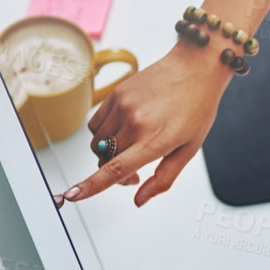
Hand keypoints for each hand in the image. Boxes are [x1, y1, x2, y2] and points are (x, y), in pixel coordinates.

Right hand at [60, 44, 230, 206]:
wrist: (195, 68)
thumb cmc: (197, 109)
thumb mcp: (189, 149)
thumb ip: (164, 178)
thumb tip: (139, 200)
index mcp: (156, 140)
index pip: (116, 168)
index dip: (91, 185)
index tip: (72, 195)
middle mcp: (135, 122)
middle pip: (104, 159)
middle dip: (113, 172)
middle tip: (135, 172)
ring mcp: (123, 105)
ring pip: (97, 142)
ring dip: (108, 151)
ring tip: (132, 145)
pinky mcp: (116, 93)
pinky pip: (96, 123)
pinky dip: (104, 132)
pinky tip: (125, 127)